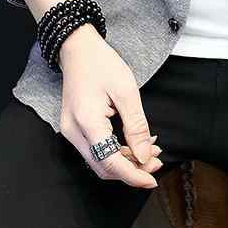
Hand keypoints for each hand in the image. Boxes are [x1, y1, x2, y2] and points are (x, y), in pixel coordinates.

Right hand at [58, 24, 163, 187]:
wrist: (78, 48)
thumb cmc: (101, 63)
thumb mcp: (126, 90)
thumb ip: (136, 126)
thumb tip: (145, 155)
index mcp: (86, 122)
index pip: (110, 162)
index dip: (133, 175)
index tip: (153, 179)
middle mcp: (73, 132)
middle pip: (103, 166)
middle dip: (131, 169)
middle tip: (156, 162)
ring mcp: (71, 131)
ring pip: (99, 160)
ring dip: (125, 161)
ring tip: (150, 152)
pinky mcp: (75, 127)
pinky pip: (96, 149)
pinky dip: (115, 151)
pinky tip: (134, 143)